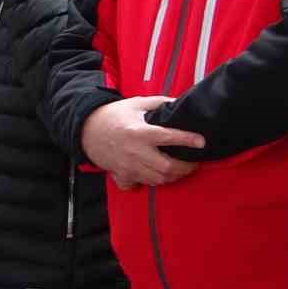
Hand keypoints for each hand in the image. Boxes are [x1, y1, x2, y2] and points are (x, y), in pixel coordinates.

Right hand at [81, 96, 204, 189]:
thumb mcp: (136, 103)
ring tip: (179, 169)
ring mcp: (127, 166)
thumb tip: (180, 103)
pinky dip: (150, 182)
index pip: (170, 137)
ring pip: (158, 179)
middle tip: (193, 162)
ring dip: (172, 176)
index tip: (202, 141)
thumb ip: (159, 103)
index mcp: (140, 132)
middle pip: (168, 167)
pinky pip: (140, 185)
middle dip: (186, 167)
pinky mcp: (121, 175)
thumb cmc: (113, 115)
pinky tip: (156, 174)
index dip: (188, 139)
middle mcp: (135, 151)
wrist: (86, 129)